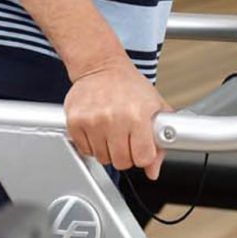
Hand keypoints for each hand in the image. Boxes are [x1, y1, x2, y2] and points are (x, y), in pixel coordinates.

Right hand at [63, 61, 170, 179]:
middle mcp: (115, 118)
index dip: (143, 155)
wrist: (101, 66)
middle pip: (122, 162)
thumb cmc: (129, 85)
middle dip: (125, 154)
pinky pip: (85, 150)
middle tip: (125, 137)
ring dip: (108, 149)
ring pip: (102, 158)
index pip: (143, 158)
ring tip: (111, 130)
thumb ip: (160, 141)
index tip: (141, 147)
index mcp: (138, 115)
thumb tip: (153, 171)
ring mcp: (93, 120)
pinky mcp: (76, 122)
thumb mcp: (154, 107)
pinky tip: (98, 128)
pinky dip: (92, 144)